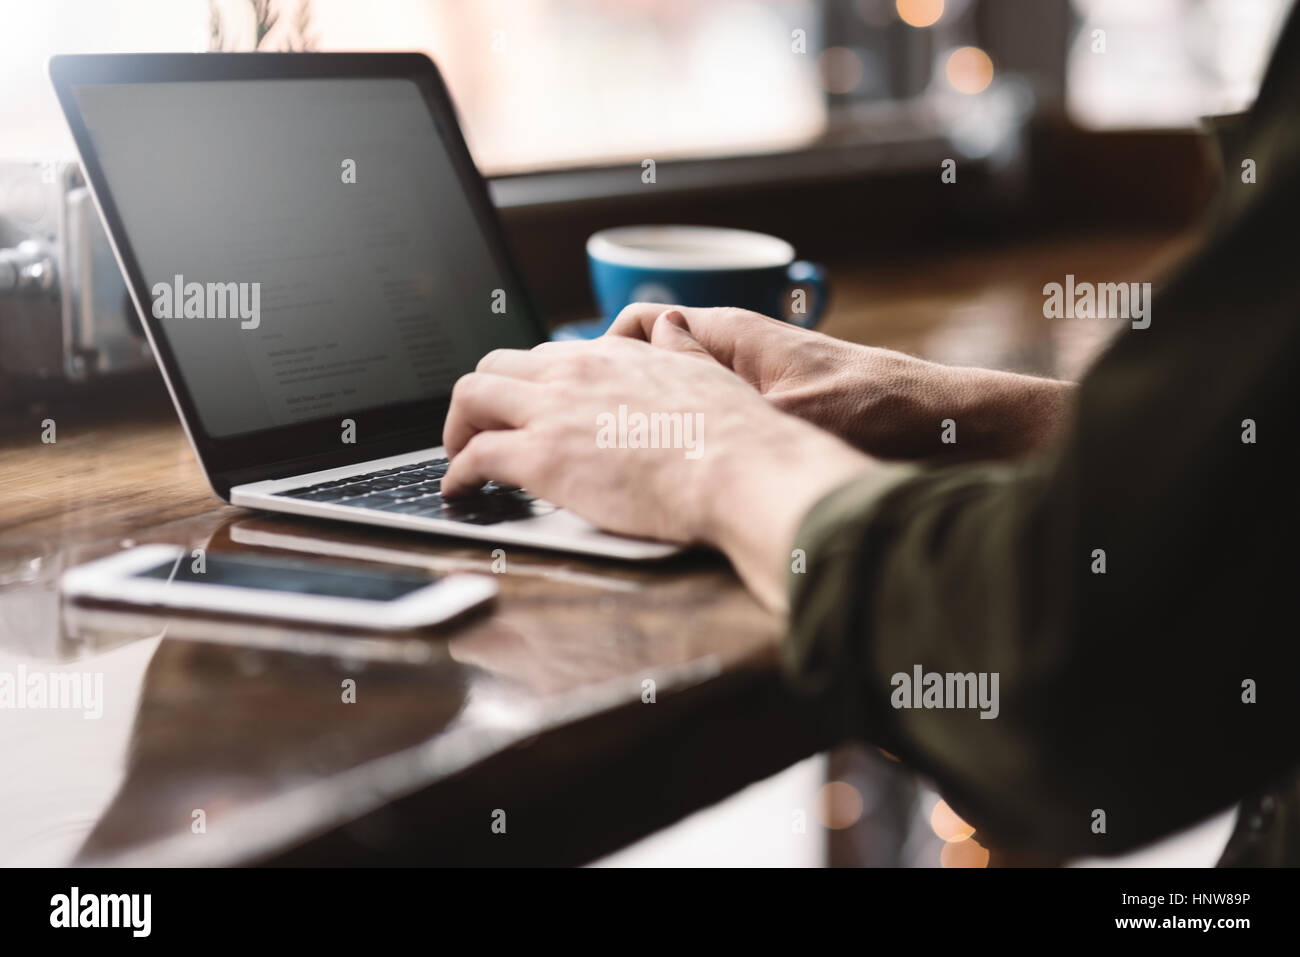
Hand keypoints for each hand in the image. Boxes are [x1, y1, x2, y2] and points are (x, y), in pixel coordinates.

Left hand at [442, 312, 875, 609]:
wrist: (738, 469)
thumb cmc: (734, 435)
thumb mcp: (707, 371)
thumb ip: (681, 347)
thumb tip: (671, 324)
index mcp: (612, 354)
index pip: (546, 356)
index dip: (528, 384)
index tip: (527, 407)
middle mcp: (573, 371)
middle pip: (494, 367)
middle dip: (479, 399)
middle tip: (479, 430)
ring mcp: (551, 412)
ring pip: (470, 398)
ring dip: (456, 428)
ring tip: (458, 456)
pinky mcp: (539, 458)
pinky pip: (473, 456)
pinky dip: (457, 473)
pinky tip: (461, 488)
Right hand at [608, 303, 1073, 458]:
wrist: (947, 423)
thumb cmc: (878, 406)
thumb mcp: (792, 410)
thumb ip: (723, 405)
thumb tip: (659, 416)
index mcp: (732, 335)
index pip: (643, 324)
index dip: (606, 352)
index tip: (585, 391)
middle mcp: (736, 354)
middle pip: (651, 359)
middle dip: (617, 389)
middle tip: (589, 430)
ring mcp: (752, 387)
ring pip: (677, 393)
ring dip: (648, 419)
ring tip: (621, 459)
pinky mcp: (771, 419)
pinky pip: (707, 422)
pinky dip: (684, 442)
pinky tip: (678, 478)